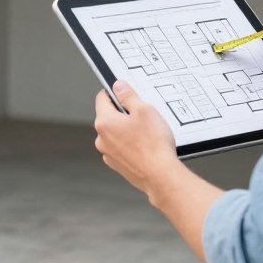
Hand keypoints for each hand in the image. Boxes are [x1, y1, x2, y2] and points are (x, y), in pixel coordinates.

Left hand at [94, 80, 224, 262]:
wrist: (161, 176)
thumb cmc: (153, 144)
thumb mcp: (144, 110)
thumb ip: (128, 95)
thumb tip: (118, 86)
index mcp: (104, 122)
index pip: (102, 98)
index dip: (115, 93)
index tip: (126, 93)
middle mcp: (101, 139)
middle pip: (109, 116)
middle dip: (124, 113)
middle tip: (144, 116)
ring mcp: (108, 154)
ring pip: (116, 133)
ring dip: (128, 130)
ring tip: (147, 134)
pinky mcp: (117, 165)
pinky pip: (122, 148)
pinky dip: (131, 145)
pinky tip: (146, 147)